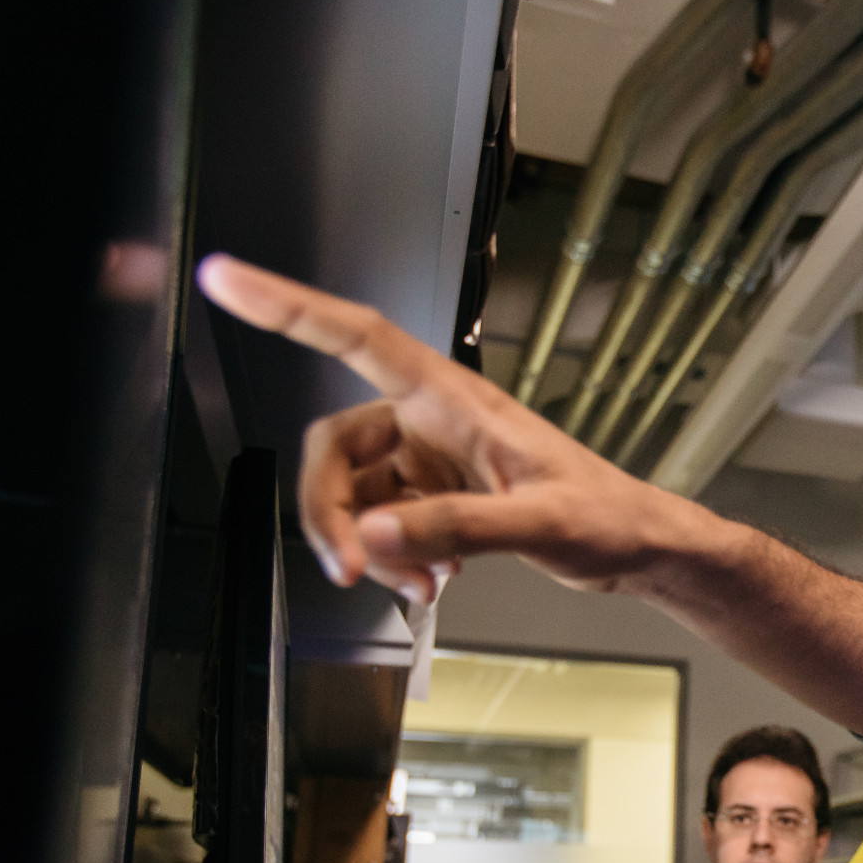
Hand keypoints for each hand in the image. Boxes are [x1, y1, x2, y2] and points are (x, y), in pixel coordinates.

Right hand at [195, 253, 699, 604]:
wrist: (635, 546)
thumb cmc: (606, 515)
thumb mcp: (539, 521)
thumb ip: (456, 525)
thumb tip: (376, 532)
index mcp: (452, 398)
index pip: (357, 337)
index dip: (287, 306)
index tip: (227, 279)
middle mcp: (431, 420)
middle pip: (333, 449)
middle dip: (331, 513)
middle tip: (352, 568)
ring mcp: (430, 460)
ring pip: (354, 495)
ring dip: (369, 546)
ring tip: (418, 584)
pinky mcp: (436, 496)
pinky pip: (382, 522)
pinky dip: (393, 556)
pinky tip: (433, 579)